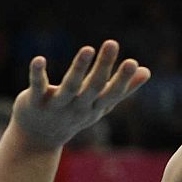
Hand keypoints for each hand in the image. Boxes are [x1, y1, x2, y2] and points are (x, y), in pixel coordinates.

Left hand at [10, 40, 149, 150]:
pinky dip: (37, 74)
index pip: (111, 94)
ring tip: (88, 49)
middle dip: (103, 67)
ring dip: (78, 68)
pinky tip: (39, 59)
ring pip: (68, 87)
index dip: (122, 81)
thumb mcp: (99, 106)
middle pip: (92, 88)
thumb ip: (121, 89)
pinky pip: (36, 87)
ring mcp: (56, 105)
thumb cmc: (74, 116)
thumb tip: (147, 72)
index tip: (132, 63)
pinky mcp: (34, 101)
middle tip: (112, 43)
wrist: (38, 139)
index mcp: (94, 107)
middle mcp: (77, 107)